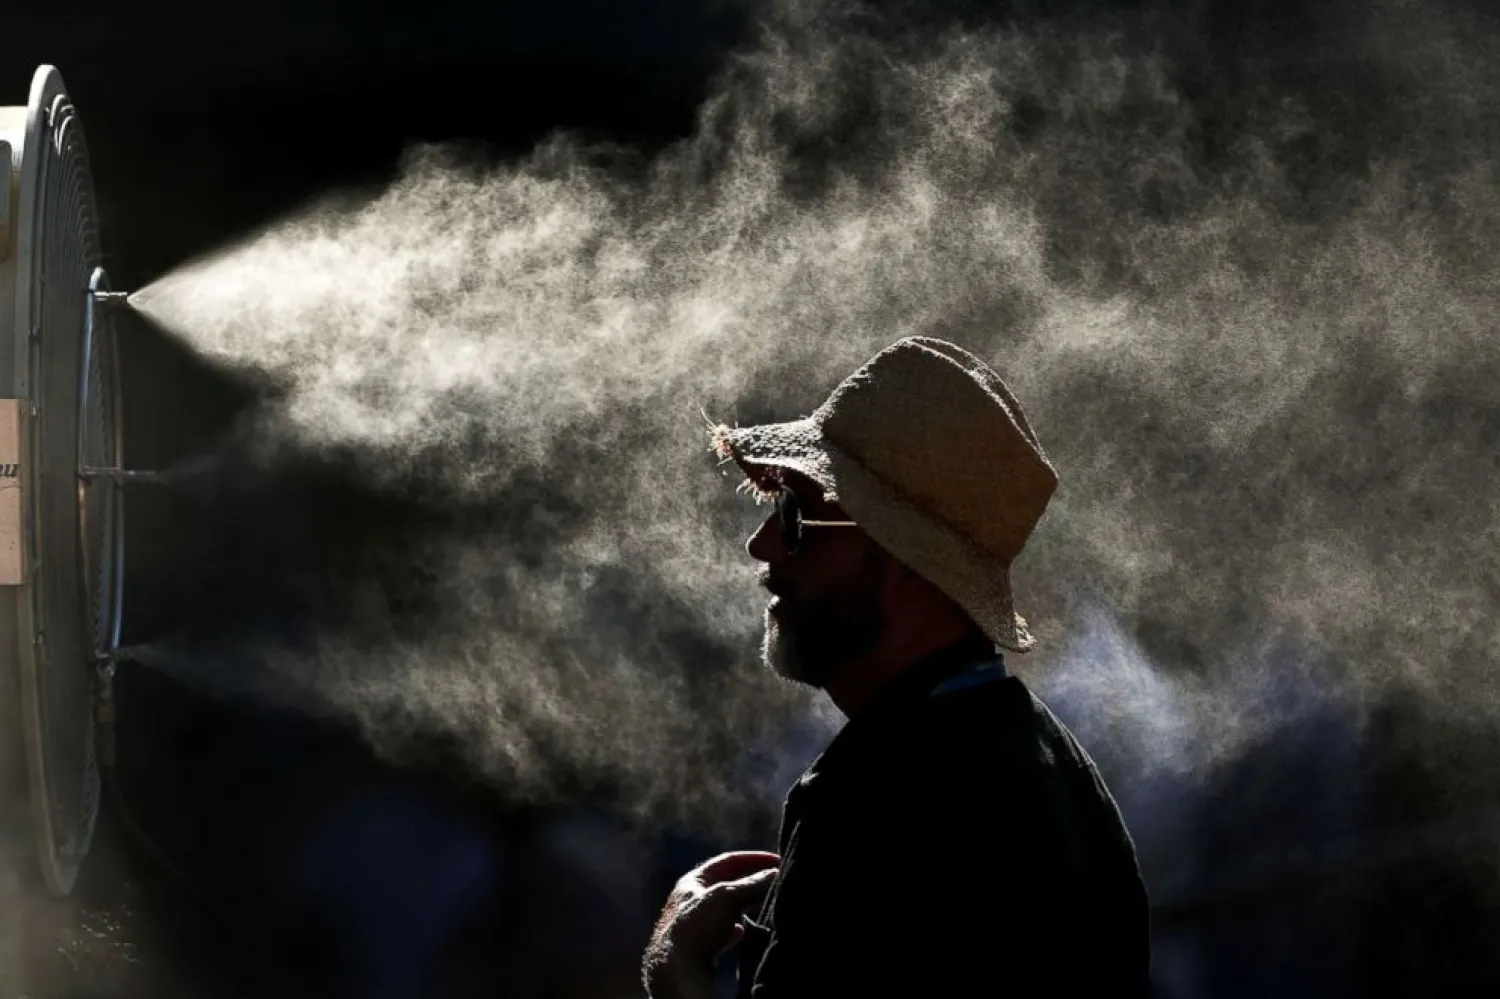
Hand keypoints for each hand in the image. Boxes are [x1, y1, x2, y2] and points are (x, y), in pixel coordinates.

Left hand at [642, 851, 780, 998]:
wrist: (677, 970)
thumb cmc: (697, 926)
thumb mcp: (727, 897)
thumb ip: (752, 883)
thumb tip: (775, 873)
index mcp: (692, 882)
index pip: (728, 861)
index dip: (753, 859)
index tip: (776, 862)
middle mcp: (690, 900)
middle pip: (727, 885)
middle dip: (752, 884)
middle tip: (776, 885)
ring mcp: (693, 924)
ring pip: (725, 909)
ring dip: (745, 906)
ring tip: (766, 906)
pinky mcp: (697, 946)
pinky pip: (720, 932)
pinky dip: (734, 929)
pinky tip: (741, 933)